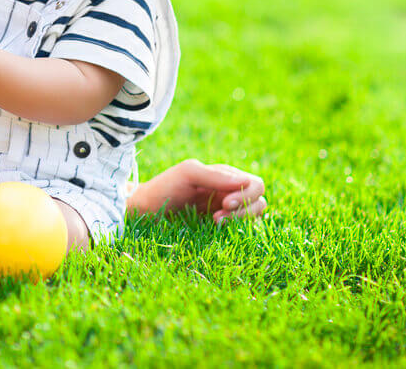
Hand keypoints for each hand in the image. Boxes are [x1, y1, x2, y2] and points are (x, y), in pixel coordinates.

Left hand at [131, 158, 266, 222]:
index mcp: (225, 177)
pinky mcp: (220, 227)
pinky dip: (235, 230)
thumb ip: (215, 176)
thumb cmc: (164, 187)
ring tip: (214, 222)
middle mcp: (230, 193)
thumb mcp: (188, 174)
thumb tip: (246, 180)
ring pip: (253, 217)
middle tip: (218, 217)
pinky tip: (214, 228)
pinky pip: (241, 229)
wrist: (145, 210)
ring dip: (239, 221)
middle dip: (244, 210)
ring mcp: (226, 211)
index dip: (246, 195)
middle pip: (259, 201)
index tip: (224, 203)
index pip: (254, 184)